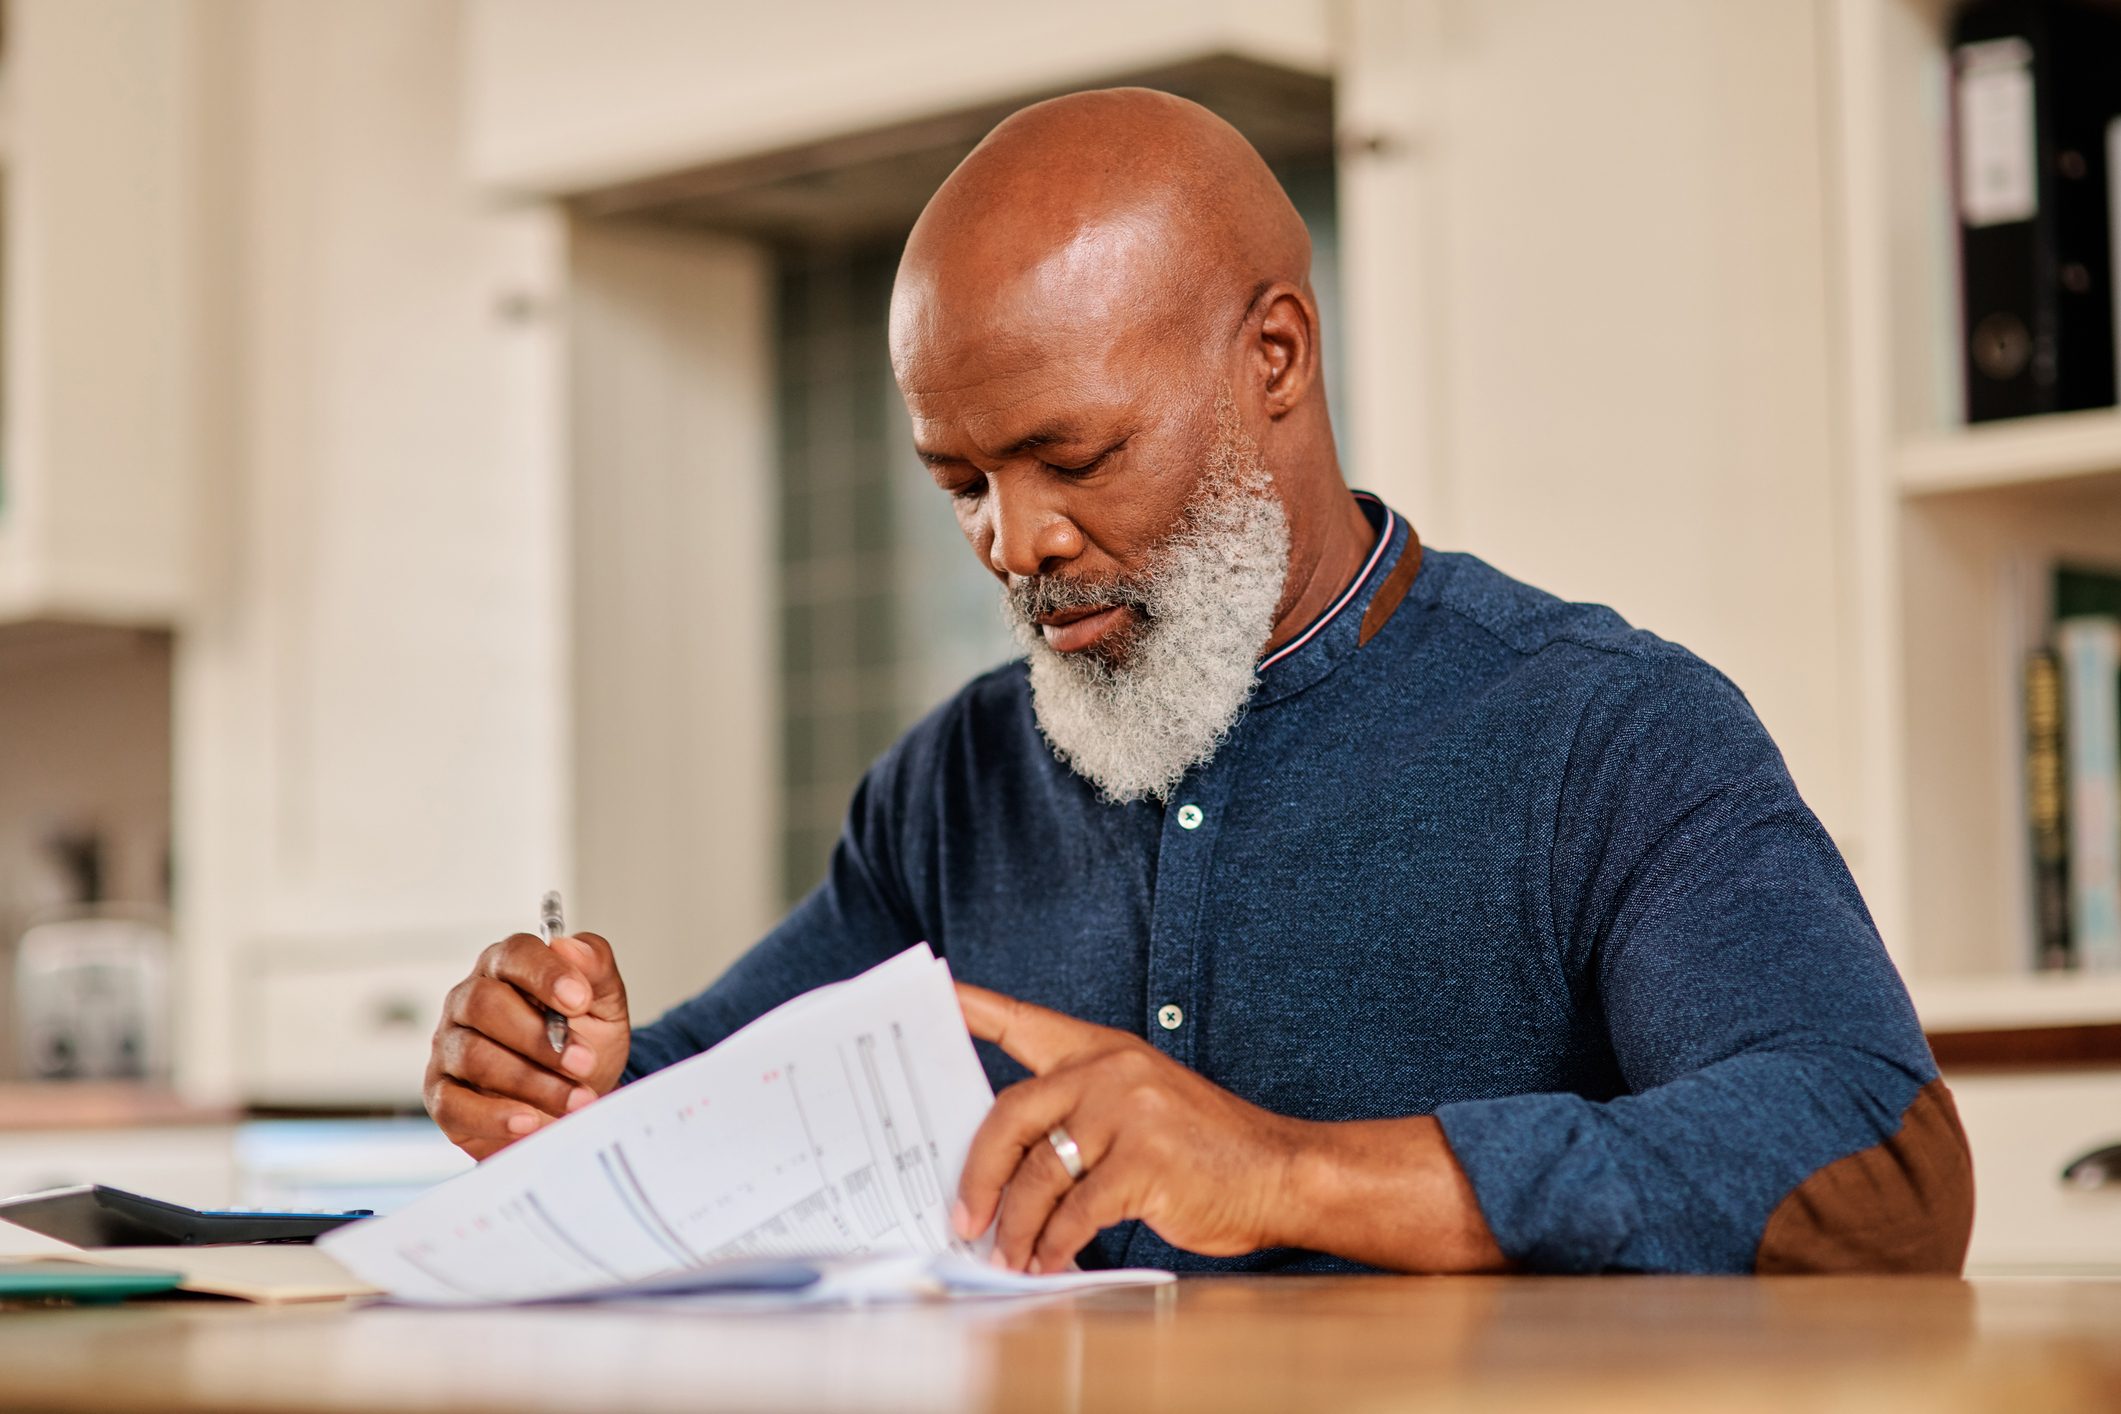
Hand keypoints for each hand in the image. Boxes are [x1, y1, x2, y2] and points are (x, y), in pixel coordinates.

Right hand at [425, 932, 630, 1159]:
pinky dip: (494, 1116)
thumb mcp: (604, 1005)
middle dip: (538, 1037)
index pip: (515, 954)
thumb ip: (595, 968)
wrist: (576, 1102)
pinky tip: (529, 1122)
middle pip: (485, 1004)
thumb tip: (568, 946)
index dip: (547, 974)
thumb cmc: (585, 1045)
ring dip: (532, 1082)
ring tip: (576, 1100)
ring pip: (475, 1056)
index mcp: (507, 969)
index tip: (580, 1000)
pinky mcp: (441, 1094)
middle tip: (584, 1062)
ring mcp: (449, 1048)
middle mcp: (469, 1001)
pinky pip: (454, 1105)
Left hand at [951, 983, 1305, 1272]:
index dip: (974, 1008)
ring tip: (1009, 1255)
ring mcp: (1129, 1113)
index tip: (936, 988)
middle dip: (977, 1174)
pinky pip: (1075, 1212)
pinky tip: (1050, 1261)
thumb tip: (1005, 1174)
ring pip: (1038, 1174)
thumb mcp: (1140, 1106)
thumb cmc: (1203, 1150)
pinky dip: (1054, 1245)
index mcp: (1103, 1050)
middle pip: (1009, 1114)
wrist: (1280, 1172)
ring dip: (1016, 1227)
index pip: (1024, 1021)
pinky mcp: (1145, 1162)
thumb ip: (1077, 1119)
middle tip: (962, 1217)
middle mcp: (1110, 1071)